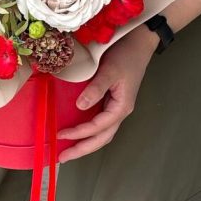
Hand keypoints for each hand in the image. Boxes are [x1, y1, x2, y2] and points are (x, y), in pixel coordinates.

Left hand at [57, 26, 157, 162]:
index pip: (98, 127)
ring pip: (102, 133)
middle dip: (82, 149)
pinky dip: (88, 130)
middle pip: (102, 138)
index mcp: (121, 107)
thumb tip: (80, 106)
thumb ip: (96, 88)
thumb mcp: (110, 71)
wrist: (139, 42)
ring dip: (85, 143)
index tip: (61, 134)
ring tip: (67, 149)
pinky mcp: (112, 100)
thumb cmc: (126, 56)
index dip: (79, 133)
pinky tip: (77, 131)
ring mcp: (116, 107)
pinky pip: (99, 122)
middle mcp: (119, 111)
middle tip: (62, 158)